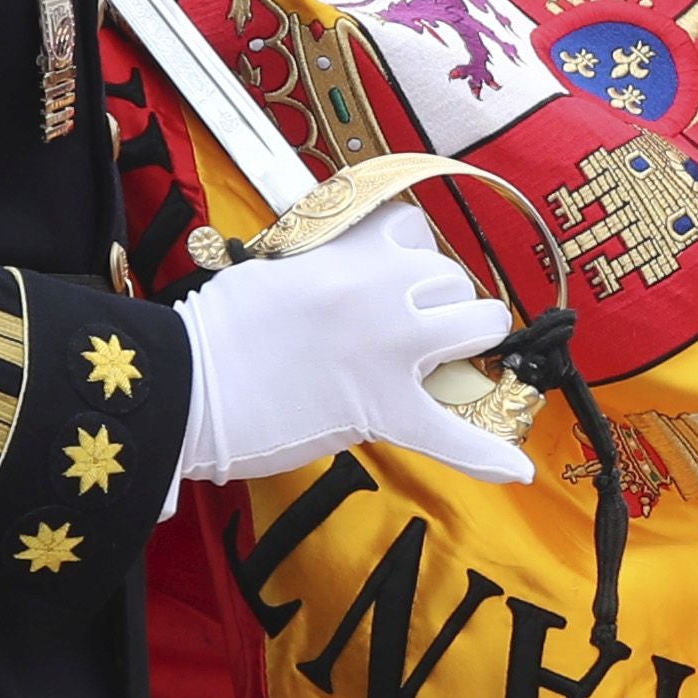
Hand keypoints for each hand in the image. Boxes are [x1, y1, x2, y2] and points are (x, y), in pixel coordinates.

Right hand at [175, 200, 532, 487]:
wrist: (183, 384)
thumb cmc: (216, 330)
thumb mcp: (274, 267)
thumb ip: (326, 264)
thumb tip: (355, 272)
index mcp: (347, 248)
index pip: (414, 230)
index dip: (412, 256)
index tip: (396, 278)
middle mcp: (380, 287)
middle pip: (452, 276)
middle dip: (440, 301)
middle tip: (411, 330)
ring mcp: (389, 347)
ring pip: (477, 322)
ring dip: (470, 340)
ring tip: (450, 360)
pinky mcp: (383, 409)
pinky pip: (452, 434)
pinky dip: (484, 455)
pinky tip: (514, 468)